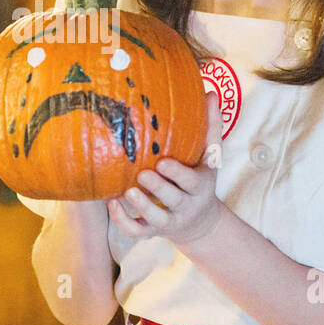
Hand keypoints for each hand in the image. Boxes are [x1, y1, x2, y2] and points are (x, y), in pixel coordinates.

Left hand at [107, 90, 227, 246]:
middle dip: (158, 188)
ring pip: (156, 220)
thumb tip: (210, 92)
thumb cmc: (201, 180)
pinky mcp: (153, 231)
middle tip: (143, 174)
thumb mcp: (210, 157)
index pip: (191, 182)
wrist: (201, 224)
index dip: (178, 174)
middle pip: (173, 200)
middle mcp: (186, 206)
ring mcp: (169, 221)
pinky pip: (137, 232)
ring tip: (128, 191)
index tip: (163, 162)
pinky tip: (112, 203)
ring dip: (141, 207)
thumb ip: (211, 126)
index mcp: (200, 186)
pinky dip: (123, 221)